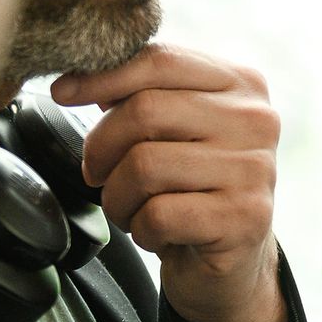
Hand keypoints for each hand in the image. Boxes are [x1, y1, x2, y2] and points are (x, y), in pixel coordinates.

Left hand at [50, 44, 283, 321]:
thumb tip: (73, 79)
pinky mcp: (245, 218)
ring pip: (144, 166)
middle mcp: (257, 120)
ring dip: (118, 196)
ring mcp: (255, 169)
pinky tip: (160, 232)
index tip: (63, 92)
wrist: (233, 260)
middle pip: (145, 111)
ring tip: (133, 207)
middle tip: (97, 173)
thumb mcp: (174, 128)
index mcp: (241, 83)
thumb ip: (140, 93)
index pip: (160, 60)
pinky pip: (158, 215)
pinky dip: (142, 230)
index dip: (102, 76)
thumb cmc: (192, 186)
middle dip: (102, 148)